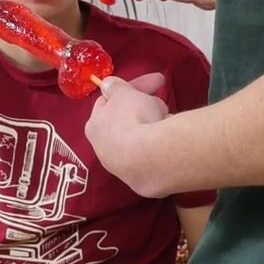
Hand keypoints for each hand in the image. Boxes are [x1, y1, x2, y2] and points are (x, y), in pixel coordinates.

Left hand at [86, 72, 171, 196]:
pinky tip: (170, 138)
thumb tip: (107, 84)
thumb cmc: (132, 118)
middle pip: (125, 121)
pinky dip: (161, 143)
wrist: (152, 158)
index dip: (126, 89)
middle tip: (159, 98)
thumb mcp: (124, 93)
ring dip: (153, 123)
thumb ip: (116, 87)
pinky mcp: (144, 180)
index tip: (146, 83)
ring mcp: (124, 168)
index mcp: (94, 127)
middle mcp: (104, 150)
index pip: (107, 102)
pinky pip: (153, 153)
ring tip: (167, 117)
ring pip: (141, 137)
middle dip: (143, 106)